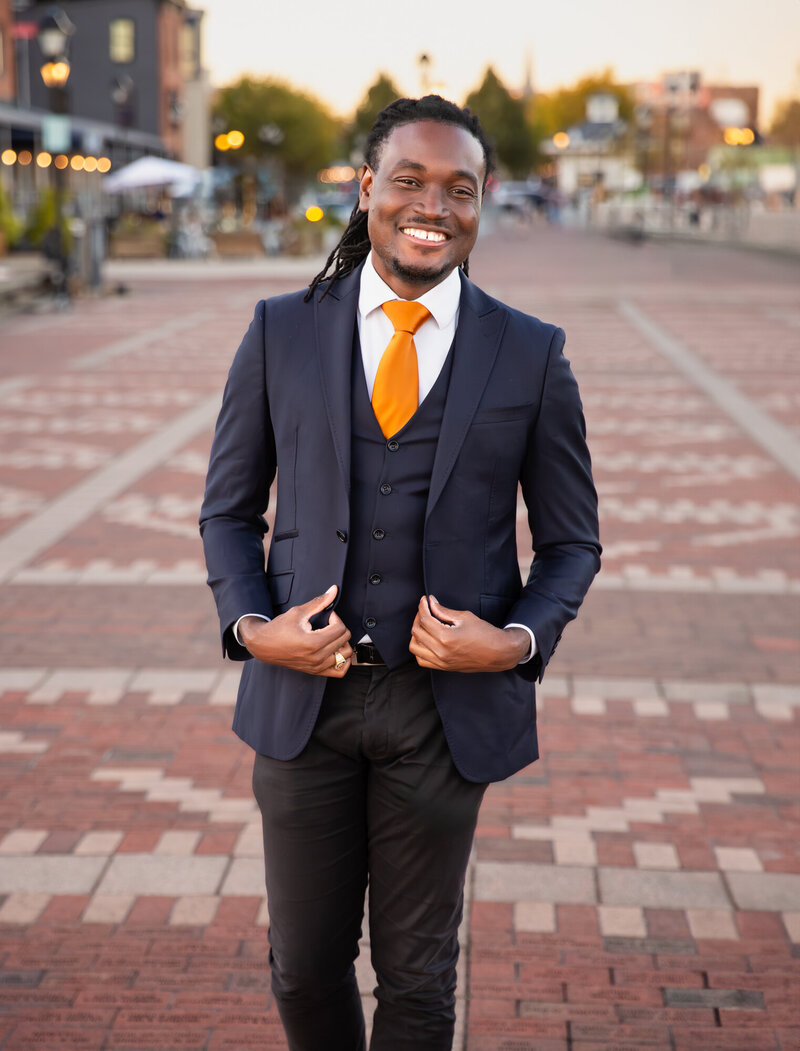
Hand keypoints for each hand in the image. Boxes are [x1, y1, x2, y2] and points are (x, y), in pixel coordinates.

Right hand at [238, 586, 351, 676]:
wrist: (263, 645)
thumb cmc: (277, 630)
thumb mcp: (298, 612)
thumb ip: (319, 602)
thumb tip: (333, 591)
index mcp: (313, 643)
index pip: (340, 629)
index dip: (336, 618)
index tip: (328, 616)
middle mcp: (317, 657)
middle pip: (345, 640)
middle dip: (339, 628)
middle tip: (329, 624)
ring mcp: (317, 666)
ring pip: (345, 655)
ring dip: (343, 643)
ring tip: (333, 636)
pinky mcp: (315, 671)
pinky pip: (339, 671)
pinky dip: (343, 661)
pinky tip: (336, 650)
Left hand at [410, 595, 529, 672]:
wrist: (498, 653)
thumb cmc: (485, 634)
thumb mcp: (464, 617)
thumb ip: (443, 611)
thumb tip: (431, 603)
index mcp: (445, 637)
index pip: (424, 619)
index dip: (422, 606)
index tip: (425, 600)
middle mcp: (440, 652)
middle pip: (416, 631)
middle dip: (419, 616)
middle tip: (425, 609)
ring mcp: (441, 662)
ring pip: (414, 647)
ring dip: (416, 633)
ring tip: (424, 625)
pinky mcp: (443, 667)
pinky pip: (422, 660)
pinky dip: (420, 649)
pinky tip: (426, 640)